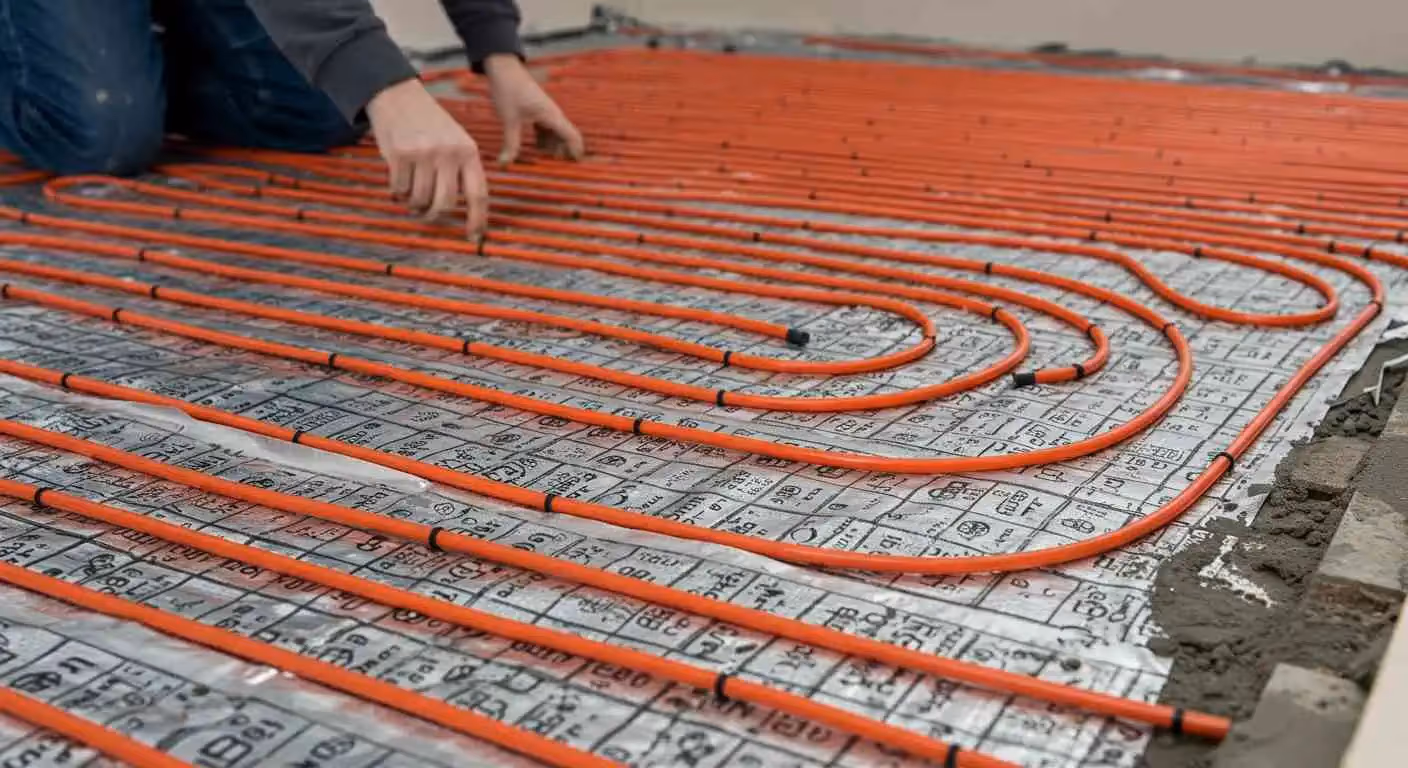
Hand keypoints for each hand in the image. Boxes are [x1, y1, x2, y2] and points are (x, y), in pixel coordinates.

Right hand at [366, 78, 487, 235]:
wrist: (399, 96)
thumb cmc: (430, 125)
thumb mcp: (457, 141)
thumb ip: (462, 171)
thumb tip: (466, 212)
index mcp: (469, 152)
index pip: (478, 194)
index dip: (477, 219)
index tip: (474, 237)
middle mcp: (449, 153)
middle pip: (446, 203)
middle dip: (435, 216)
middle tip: (426, 216)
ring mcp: (424, 153)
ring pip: (420, 200)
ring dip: (413, 205)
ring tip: (410, 197)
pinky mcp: (400, 154)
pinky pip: (399, 190)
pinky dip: (397, 194)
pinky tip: (397, 186)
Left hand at [485, 53, 583, 164]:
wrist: (503, 68)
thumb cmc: (508, 90)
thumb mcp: (509, 120)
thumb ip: (510, 144)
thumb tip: (505, 165)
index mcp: (552, 116)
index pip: (573, 137)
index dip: (576, 152)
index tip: (575, 167)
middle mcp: (553, 115)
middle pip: (566, 138)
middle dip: (564, 154)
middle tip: (557, 172)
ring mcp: (547, 113)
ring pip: (556, 135)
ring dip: (553, 148)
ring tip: (545, 164)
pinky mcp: (538, 111)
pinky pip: (547, 130)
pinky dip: (544, 141)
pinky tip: (535, 150)